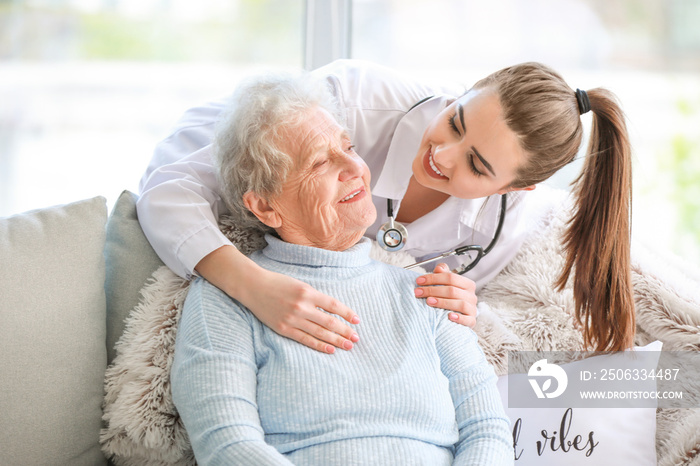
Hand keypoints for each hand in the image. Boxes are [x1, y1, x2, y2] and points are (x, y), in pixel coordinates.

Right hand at [239, 267, 360, 353]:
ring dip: (336, 340)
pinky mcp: (284, 329)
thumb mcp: (300, 285)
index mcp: (307, 292)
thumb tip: (334, 312)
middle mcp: (301, 306)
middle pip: (329, 322)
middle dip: (345, 331)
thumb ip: (315, 298)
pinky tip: (330, 349)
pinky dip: (319, 345)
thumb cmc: (279, 284)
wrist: (254, 287)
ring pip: (319, 333)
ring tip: (348, 345)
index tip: (357, 320)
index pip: (333, 305)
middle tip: (356, 338)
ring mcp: (292, 319)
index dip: (346, 313)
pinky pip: (305, 339)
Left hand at [414, 263, 476, 326]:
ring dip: (442, 302)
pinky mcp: (471, 321)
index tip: (419, 281)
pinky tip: (449, 316)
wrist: (461, 314)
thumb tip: (439, 268)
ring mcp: (472, 309)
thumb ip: (443, 274)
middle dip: (433, 290)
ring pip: (459, 304)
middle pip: (452, 290)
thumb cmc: (452, 298)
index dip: (434, 278)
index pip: (451, 277)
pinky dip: (459, 318)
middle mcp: (471, 296)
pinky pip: (467, 319)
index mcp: (467, 284)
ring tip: (429, 301)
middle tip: (418, 292)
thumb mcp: (447, 284)